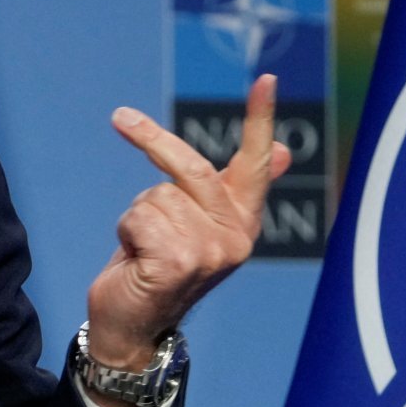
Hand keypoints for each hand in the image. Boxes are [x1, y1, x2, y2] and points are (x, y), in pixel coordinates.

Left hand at [85, 75, 288, 399]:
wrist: (131, 328)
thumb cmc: (158, 267)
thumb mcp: (195, 222)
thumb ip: (233, 187)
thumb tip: (284, 151)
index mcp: (242, 222)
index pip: (255, 164)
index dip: (260, 119)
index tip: (266, 78)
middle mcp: (236, 237)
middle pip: (191, 168)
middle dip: (152, 140)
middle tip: (120, 117)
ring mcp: (210, 252)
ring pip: (155, 195)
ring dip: (137, 217)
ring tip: (143, 250)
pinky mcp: (179, 262)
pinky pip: (139, 216)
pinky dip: (127, 233)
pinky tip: (137, 264)